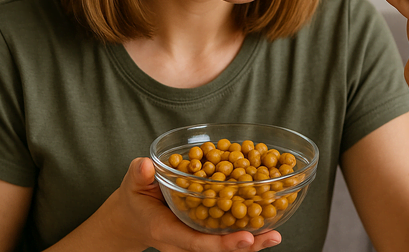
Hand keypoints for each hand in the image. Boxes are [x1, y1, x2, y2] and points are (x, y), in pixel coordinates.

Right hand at [104, 157, 280, 251]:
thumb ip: (139, 176)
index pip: (196, 242)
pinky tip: (267, 219)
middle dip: (244, 246)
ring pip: (225, 246)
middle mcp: (184, 240)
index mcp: (167, 231)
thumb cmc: (135, 198)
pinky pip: (226, 234)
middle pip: (217, 249)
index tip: (245, 238)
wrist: (134, 216)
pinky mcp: (204, 231)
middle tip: (271, 238)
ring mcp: (195, 239)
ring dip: (252, 242)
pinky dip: (247, 230)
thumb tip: (145, 166)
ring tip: (276, 234)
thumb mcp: (132, 184)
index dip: (221, 243)